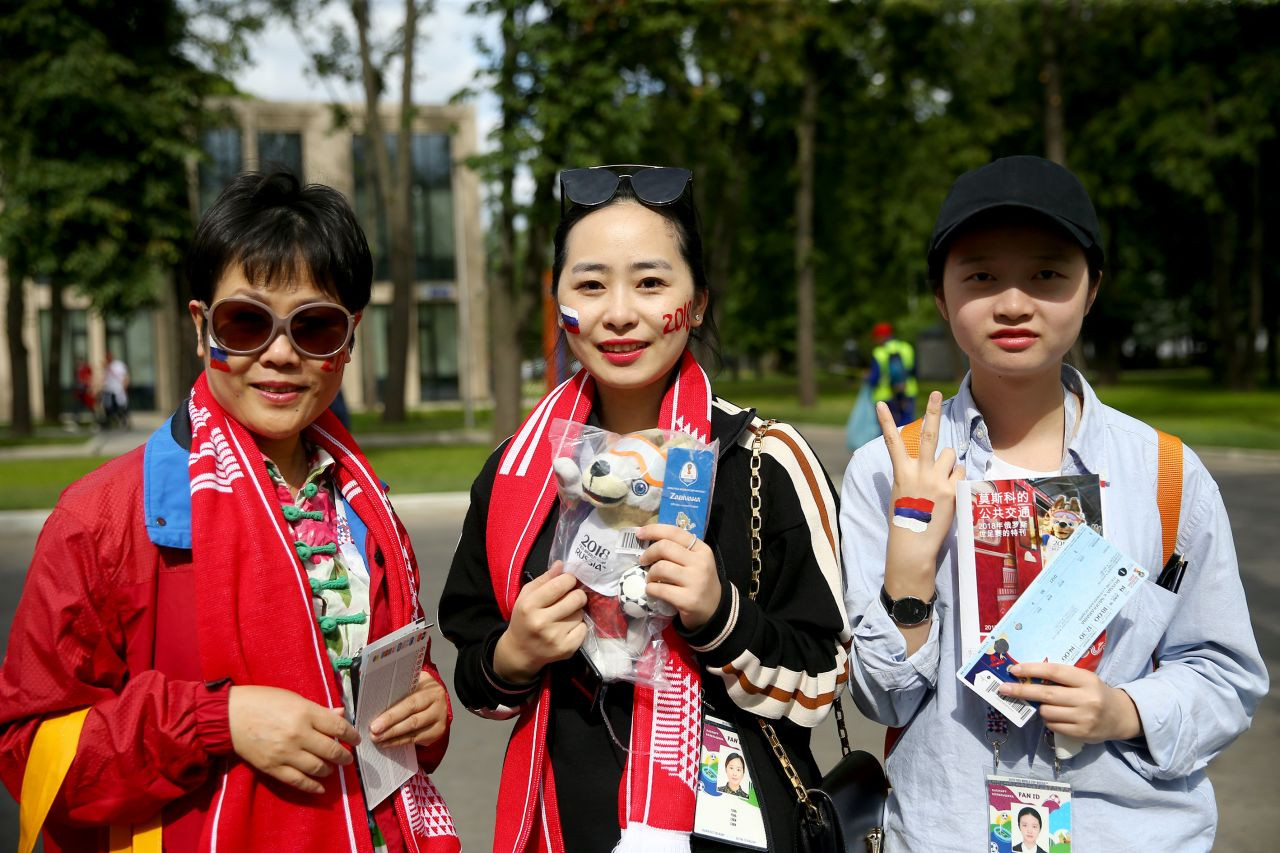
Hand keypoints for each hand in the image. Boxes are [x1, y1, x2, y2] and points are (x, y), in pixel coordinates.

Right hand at [228, 685, 357, 794]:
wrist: (230, 716)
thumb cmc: (263, 701)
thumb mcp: (294, 698)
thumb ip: (319, 710)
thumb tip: (341, 715)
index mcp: (305, 713)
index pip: (338, 727)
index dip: (351, 735)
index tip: (356, 739)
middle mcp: (299, 734)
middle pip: (331, 750)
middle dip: (343, 756)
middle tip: (347, 758)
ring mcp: (286, 753)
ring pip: (317, 768)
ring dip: (329, 769)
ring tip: (332, 767)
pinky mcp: (273, 767)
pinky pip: (298, 781)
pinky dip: (312, 786)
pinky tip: (321, 787)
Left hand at [370, 669, 447, 747]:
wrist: (437, 697)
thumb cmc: (420, 690)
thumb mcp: (414, 684)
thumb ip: (400, 691)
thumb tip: (377, 700)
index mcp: (431, 691)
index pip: (410, 704)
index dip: (392, 715)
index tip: (375, 724)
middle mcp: (438, 706)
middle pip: (413, 721)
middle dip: (391, 729)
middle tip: (374, 734)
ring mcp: (440, 721)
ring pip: (414, 733)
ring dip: (393, 737)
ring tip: (378, 739)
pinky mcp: (437, 733)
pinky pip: (416, 740)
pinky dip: (400, 742)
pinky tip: (387, 743)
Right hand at [493, 561, 587, 682]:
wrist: (521, 651)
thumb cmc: (524, 618)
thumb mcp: (527, 595)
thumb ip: (544, 579)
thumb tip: (562, 564)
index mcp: (529, 605)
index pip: (560, 584)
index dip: (569, 579)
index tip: (568, 581)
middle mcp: (541, 622)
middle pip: (576, 598)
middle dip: (577, 595)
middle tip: (570, 598)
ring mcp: (555, 638)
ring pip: (581, 614)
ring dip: (576, 612)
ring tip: (564, 615)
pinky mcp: (567, 650)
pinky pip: (584, 629)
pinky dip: (579, 627)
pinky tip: (567, 628)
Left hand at [636, 523, 720, 630]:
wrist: (714, 610)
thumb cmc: (699, 582)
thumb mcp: (696, 561)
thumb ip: (679, 550)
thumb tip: (649, 540)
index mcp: (702, 549)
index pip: (675, 532)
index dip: (654, 530)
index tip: (639, 534)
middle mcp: (700, 563)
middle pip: (665, 547)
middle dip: (648, 553)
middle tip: (643, 561)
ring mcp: (695, 581)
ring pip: (660, 568)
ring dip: (649, 574)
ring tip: (651, 579)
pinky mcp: (687, 600)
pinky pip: (659, 589)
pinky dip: (650, 589)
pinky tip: (653, 591)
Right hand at [878, 390, 964, 561]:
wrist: (913, 543)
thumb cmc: (907, 519)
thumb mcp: (904, 492)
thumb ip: (916, 473)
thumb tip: (941, 460)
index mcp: (902, 472)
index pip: (892, 441)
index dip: (885, 421)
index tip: (880, 403)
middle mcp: (919, 472)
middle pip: (928, 436)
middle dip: (932, 411)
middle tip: (936, 393)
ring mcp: (936, 480)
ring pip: (949, 456)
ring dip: (948, 465)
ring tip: (941, 484)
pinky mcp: (952, 490)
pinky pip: (960, 474)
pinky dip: (957, 481)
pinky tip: (949, 495)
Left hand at [998, 662, 1142, 742]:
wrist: (1120, 715)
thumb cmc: (1095, 692)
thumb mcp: (1083, 679)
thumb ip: (1060, 677)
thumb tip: (1026, 676)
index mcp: (1086, 679)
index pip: (1054, 672)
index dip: (1032, 670)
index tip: (1013, 670)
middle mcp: (1087, 699)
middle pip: (1046, 694)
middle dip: (1022, 691)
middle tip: (1003, 688)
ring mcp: (1084, 718)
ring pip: (1047, 712)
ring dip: (1039, 708)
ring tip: (1044, 704)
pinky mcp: (1082, 734)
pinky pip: (1053, 726)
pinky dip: (1048, 720)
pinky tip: (1055, 716)